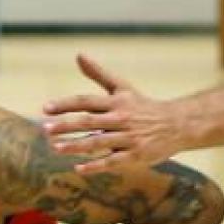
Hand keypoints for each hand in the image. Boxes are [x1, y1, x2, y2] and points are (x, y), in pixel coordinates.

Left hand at [40, 54, 194, 172]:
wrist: (177, 124)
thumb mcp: (123, 88)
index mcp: (116, 102)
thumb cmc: (143, 106)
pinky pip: (113, 161)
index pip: (86, 101)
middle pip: (89, 121)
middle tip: (45, 129)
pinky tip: (78, 168)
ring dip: (76, 145)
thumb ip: (99, 74)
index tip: (45, 108)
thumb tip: (78, 55)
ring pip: (99, 142)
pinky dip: (96, 165)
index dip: (65, 104)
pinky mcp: (136, 155)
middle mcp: (121, 119)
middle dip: (66, 125)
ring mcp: (128, 138)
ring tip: (56, 148)